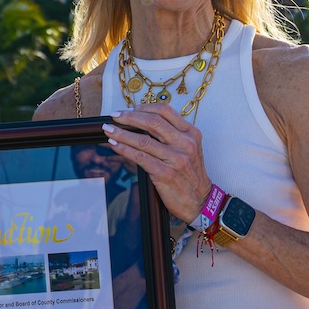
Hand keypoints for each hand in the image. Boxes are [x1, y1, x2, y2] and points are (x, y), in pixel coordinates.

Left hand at [104, 105, 212, 221]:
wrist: (199, 201)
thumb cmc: (190, 175)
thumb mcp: (189, 149)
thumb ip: (173, 135)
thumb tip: (143, 122)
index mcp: (191, 133)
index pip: (165, 111)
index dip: (144, 107)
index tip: (130, 109)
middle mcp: (185, 143)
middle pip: (152, 122)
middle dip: (129, 117)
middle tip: (115, 116)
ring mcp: (176, 159)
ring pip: (143, 140)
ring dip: (122, 133)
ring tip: (109, 129)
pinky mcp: (165, 173)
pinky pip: (140, 157)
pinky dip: (124, 149)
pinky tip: (115, 145)